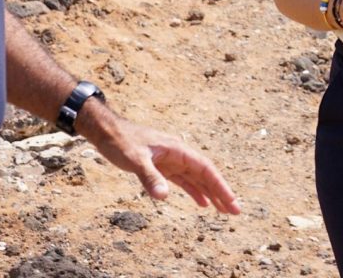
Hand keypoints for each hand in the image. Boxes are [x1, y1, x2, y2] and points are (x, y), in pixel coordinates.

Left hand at [80, 109, 240, 213]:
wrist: (106, 131)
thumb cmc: (120, 141)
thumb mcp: (134, 159)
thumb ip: (150, 177)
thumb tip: (164, 196)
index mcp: (177, 150)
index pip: (205, 169)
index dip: (220, 186)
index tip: (231, 202)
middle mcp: (178, 155)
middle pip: (206, 175)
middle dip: (221, 193)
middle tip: (235, 212)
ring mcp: (171, 161)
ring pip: (197, 179)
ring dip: (211, 194)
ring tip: (225, 211)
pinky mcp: (163, 167)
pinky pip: (184, 181)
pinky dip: (195, 192)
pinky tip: (202, 204)